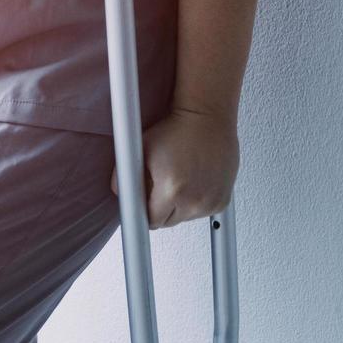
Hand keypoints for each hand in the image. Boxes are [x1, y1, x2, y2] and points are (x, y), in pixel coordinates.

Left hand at [110, 106, 239, 228]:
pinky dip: (194, 202)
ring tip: (177, 180)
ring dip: (177, 206)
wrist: (207, 119)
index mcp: (172, 191)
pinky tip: (192, 182)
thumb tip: (120, 196)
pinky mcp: (222, 201)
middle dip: (159, 210)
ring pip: (184, 218)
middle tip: (158, 187)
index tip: (140, 206)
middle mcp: (195, 200)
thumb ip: (123, 178)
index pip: (151, 221)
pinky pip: (201, 212)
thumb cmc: (175, 131)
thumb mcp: (140, 151)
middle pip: (167, 222)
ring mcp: (211, 202)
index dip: (142, 213)